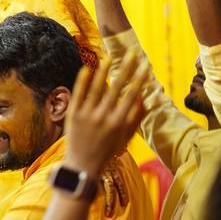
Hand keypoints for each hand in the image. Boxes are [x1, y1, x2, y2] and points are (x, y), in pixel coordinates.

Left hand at [65, 50, 147, 184]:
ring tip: (109, 56)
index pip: (132, 97)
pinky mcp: (73, 114)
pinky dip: (83, 80)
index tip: (146, 66)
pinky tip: (88, 67)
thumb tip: (148, 98)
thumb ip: (136, 117)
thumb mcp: (126, 137)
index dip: (139, 80)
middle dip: (127, 69)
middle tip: (133, 53)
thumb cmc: (107, 150)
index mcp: (118, 123)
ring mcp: (87, 115)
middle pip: (117, 88)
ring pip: (96, 88)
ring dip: (104, 70)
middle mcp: (103, 118)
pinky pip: (78, 93)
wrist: (83, 166)